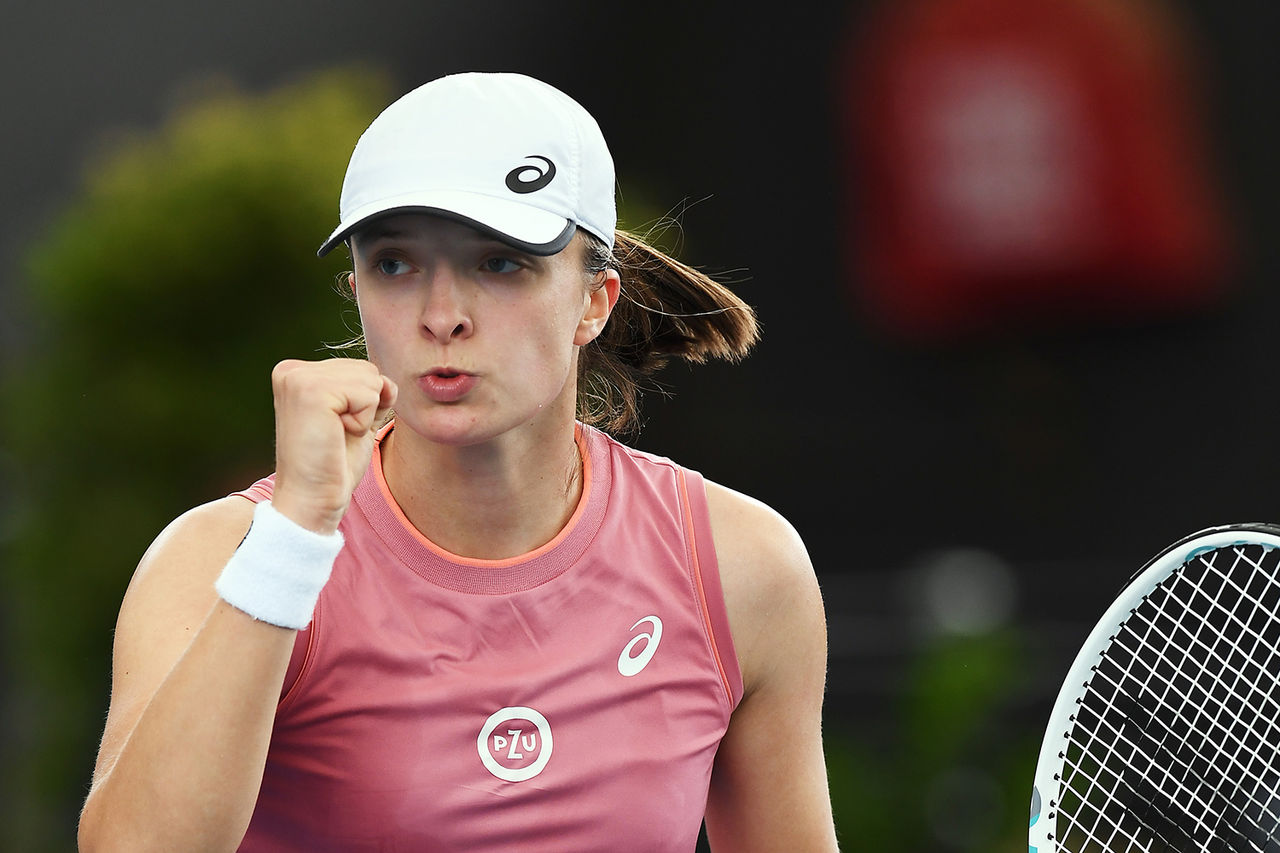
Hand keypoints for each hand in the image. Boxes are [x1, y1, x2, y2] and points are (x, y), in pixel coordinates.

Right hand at [269, 358, 396, 533]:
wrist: (312, 500)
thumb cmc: (333, 465)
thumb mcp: (355, 419)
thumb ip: (368, 394)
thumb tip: (388, 382)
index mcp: (297, 374)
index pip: (360, 369)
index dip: (362, 405)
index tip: (334, 429)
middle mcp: (292, 370)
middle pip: (368, 370)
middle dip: (365, 407)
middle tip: (335, 434)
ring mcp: (299, 378)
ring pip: (371, 379)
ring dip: (364, 415)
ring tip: (335, 434)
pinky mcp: (311, 391)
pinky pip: (369, 394)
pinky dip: (363, 421)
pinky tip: (336, 435)